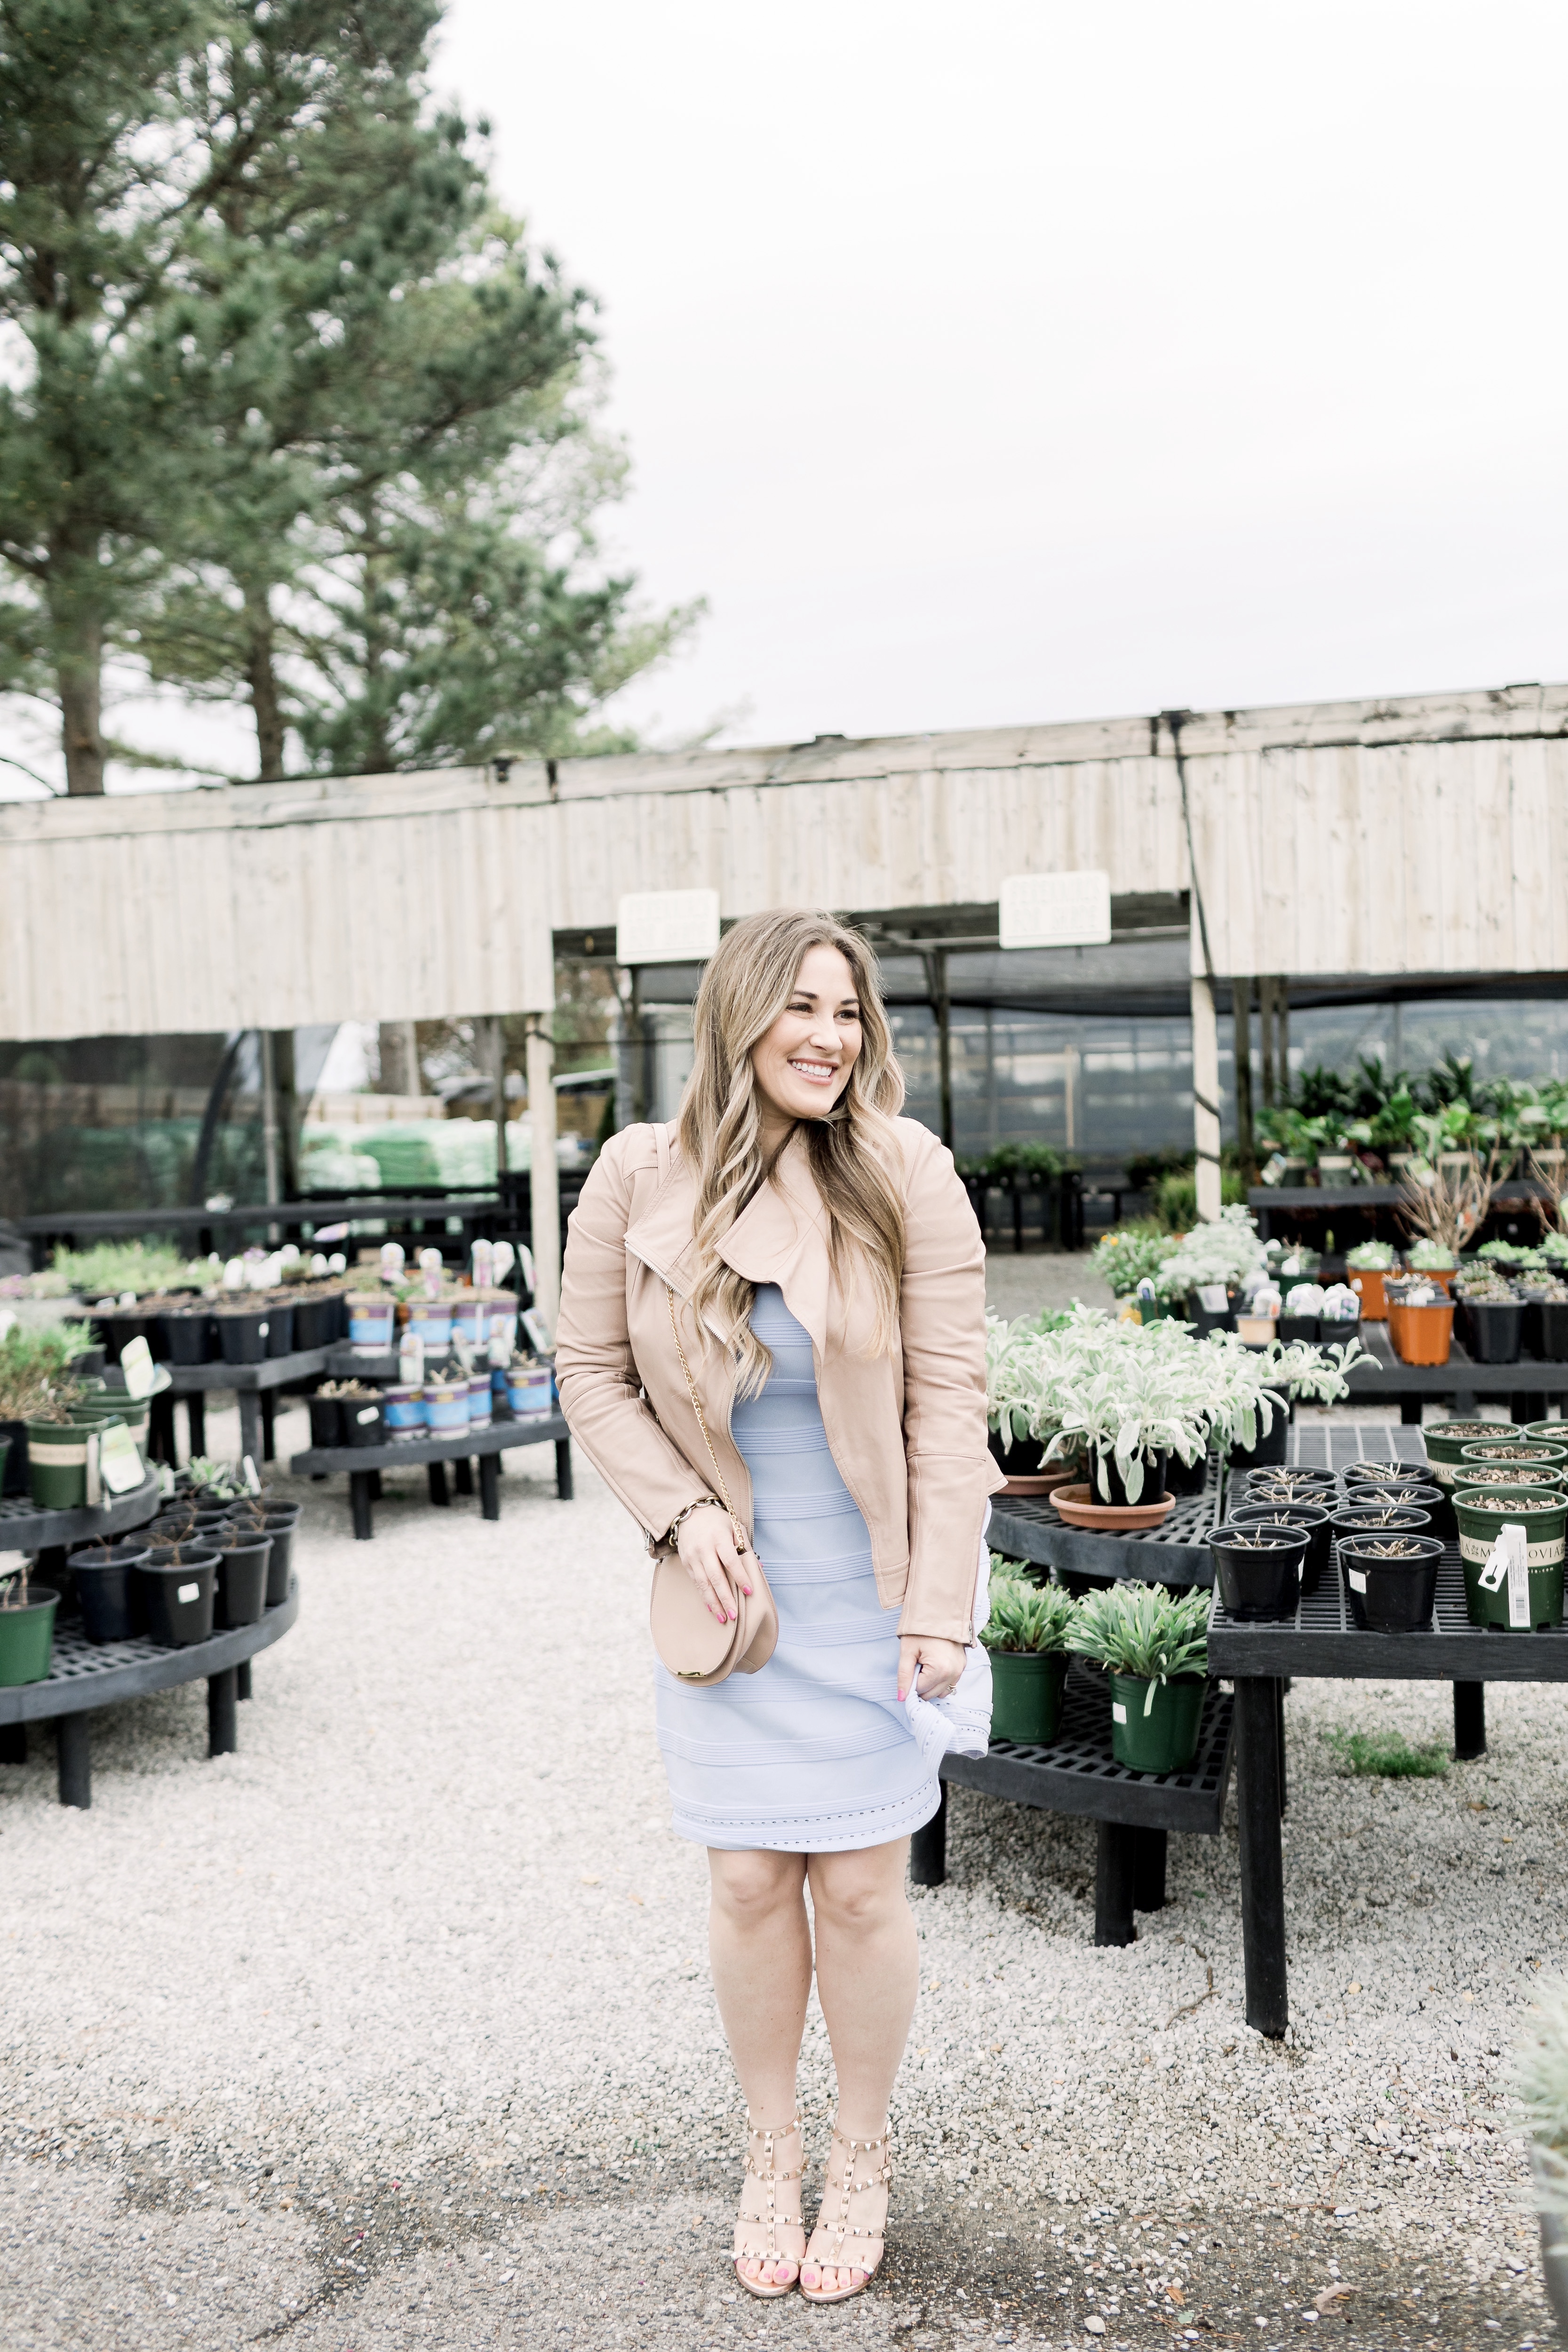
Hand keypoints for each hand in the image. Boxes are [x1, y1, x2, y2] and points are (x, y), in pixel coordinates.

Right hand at [675, 1508, 754, 1625]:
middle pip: (716, 1577)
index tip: (749, 1591)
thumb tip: (758, 1567)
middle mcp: (704, 1548)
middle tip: (734, 1615)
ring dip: (714, 1603)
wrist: (689, 1513)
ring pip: (703, 1584)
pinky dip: (704, 1596)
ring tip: (723, 1619)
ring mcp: (693, 1557)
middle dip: (725, 1598)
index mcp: (718, 1537)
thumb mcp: (734, 1526)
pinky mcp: (686, 1563)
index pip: (730, 1560)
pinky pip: (696, 1583)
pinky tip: (712, 1608)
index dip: (740, 1576)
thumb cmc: (717, 1521)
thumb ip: (744, 1546)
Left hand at [897, 1635, 965, 1702]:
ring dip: (931, 1684)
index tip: (911, 1666)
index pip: (919, 1690)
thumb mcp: (907, 1651)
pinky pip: (950, 1683)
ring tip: (926, 1664)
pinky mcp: (963, 1666)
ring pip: (941, 1692)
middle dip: (921, 1683)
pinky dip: (941, 1680)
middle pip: (930, 1694)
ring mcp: (960, 1670)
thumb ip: (904, 1676)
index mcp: (939, 1670)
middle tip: (918, 1664)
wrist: (940, 1612)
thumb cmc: (921, 1630)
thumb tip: (901, 1698)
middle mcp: (953, 1673)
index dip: (910, 1680)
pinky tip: (935, 1666)